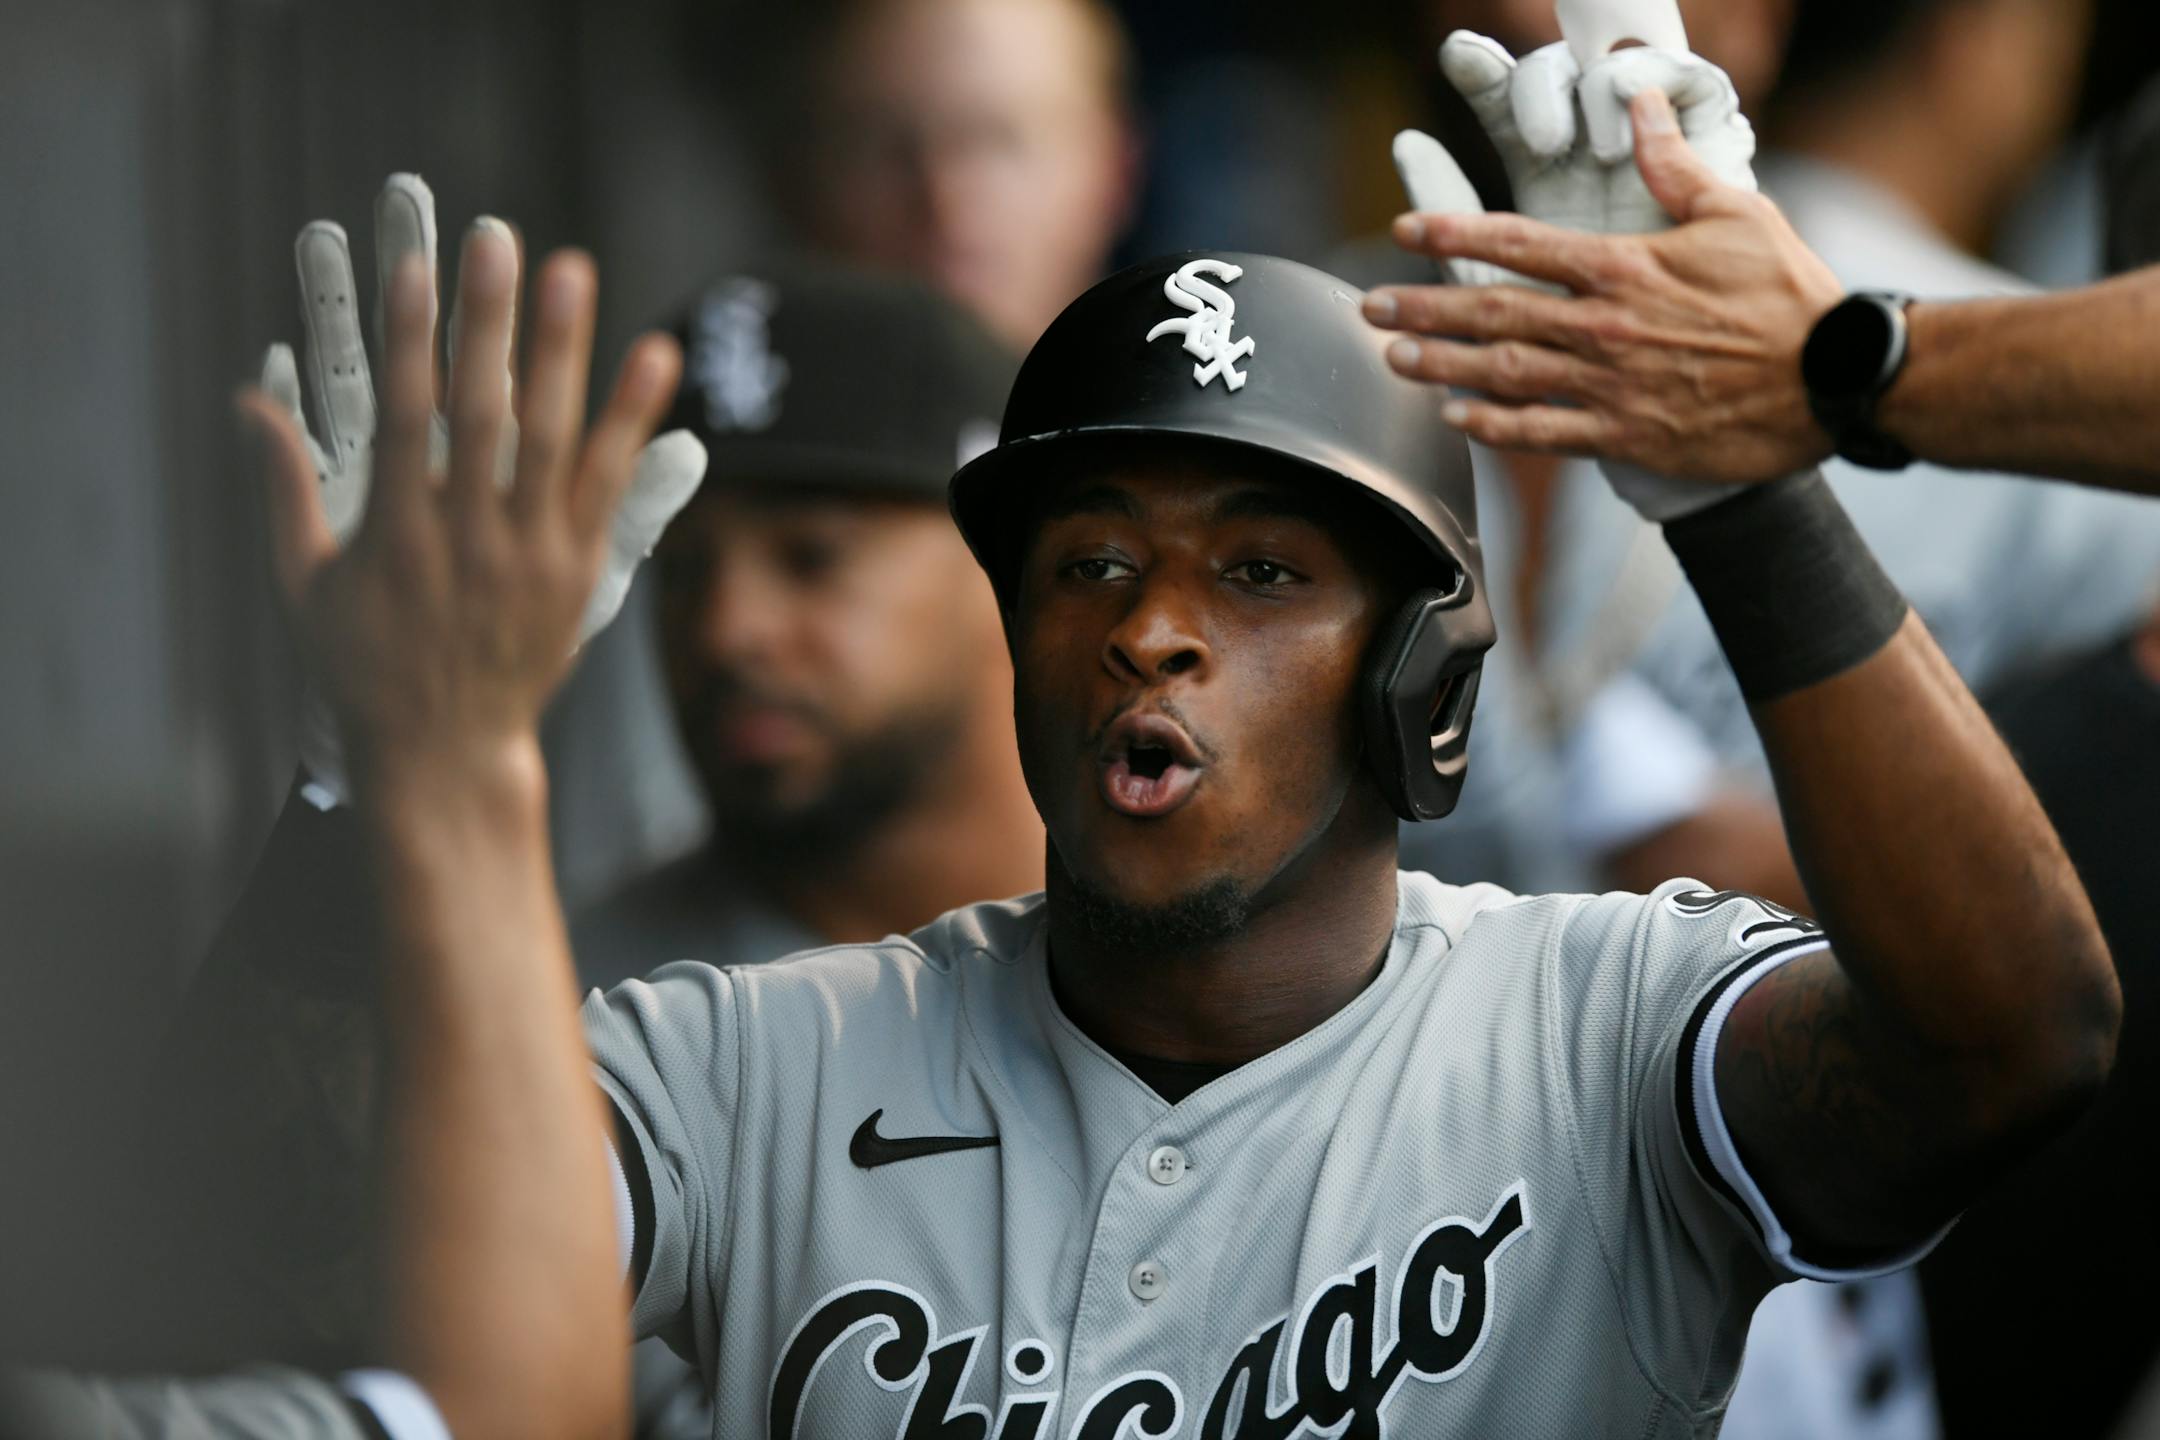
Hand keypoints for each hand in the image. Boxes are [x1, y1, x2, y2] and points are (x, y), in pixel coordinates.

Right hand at [260, 175, 705, 803]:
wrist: (445, 753)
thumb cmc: (364, 669)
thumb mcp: (304, 587)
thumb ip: (283, 491)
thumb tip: (249, 402)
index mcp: (397, 534)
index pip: (403, 415)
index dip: (408, 337)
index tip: (412, 267)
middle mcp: (468, 537)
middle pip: (482, 411)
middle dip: (488, 321)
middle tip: (497, 240)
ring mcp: (530, 554)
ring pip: (552, 437)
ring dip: (564, 350)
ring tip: (574, 271)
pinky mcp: (578, 572)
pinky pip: (612, 486)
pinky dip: (635, 421)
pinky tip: (655, 356)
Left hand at [1379, 26, 1771, 518]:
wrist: (1833, 384)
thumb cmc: (1789, 297)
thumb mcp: (1737, 214)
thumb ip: (1676, 167)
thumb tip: (1640, 103)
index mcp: (1623, 268)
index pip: (1519, 244)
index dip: (1453, 234)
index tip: (1403, 229)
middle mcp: (1603, 327)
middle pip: (1492, 311)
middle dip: (1423, 304)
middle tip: (1368, 305)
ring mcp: (1609, 385)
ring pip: (1503, 371)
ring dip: (1441, 362)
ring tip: (1393, 355)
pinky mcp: (1625, 435)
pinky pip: (1543, 432)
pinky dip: (1494, 425)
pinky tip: (1455, 416)